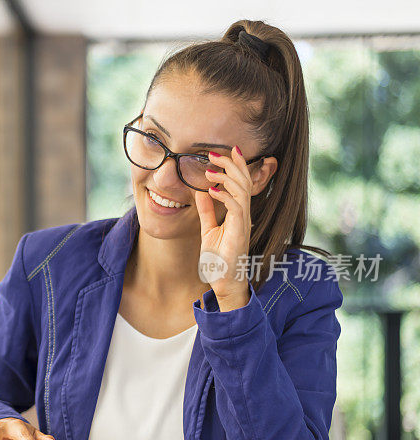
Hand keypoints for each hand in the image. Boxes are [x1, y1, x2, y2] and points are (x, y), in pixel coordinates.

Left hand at [194, 145, 251, 302]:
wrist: (225, 282)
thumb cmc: (220, 259)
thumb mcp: (209, 230)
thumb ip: (207, 211)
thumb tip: (201, 192)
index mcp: (238, 212)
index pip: (241, 183)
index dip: (235, 166)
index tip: (224, 152)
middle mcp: (244, 215)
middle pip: (244, 181)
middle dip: (231, 164)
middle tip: (214, 153)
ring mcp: (243, 223)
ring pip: (242, 191)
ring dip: (226, 177)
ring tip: (209, 170)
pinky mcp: (240, 232)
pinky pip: (236, 207)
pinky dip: (224, 196)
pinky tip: (212, 190)